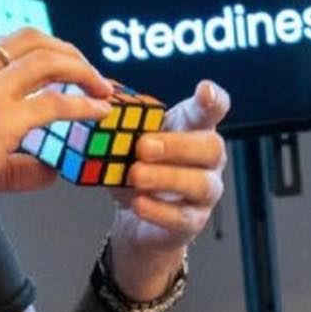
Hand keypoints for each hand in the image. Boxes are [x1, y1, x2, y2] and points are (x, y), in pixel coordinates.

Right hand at [0, 28, 114, 230]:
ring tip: (101, 88)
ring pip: (45, 59)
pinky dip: (82, 105)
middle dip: (66, 51)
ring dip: (80, 70)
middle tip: (89, 73)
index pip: (4, 45)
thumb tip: (50, 169)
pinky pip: (54, 103)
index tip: (63, 68)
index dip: (41, 51)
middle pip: (29, 39)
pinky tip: (98, 112)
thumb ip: (7, 152)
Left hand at [108, 79, 229, 299]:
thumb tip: (97, 92)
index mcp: (191, 129)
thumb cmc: (135, 161)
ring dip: (166, 178)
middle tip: (142, 146)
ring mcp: (205, 192)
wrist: (135, 211)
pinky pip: (182, 217)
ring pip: (201, 184)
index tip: (204, 90)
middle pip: (211, 147)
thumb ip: (120, 115)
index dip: (213, 100)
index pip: (210, 110)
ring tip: (135, 175)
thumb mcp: (126, 136)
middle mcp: (207, 159)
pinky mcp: (193, 221)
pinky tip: (138, 204)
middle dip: (177, 145)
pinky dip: (159, 210)